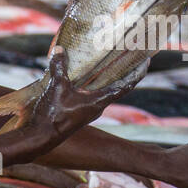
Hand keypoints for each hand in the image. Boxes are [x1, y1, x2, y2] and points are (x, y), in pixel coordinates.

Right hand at [27, 48, 143, 140]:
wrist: (41, 138)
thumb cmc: (53, 115)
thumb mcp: (56, 88)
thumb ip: (59, 67)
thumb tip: (60, 49)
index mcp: (99, 102)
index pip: (126, 86)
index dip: (137, 73)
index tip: (147, 61)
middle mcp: (98, 106)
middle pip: (118, 86)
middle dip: (125, 71)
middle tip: (131, 55)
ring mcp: (89, 109)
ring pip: (104, 90)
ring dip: (110, 77)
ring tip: (112, 61)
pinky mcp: (79, 111)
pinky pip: (92, 93)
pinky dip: (94, 82)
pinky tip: (86, 75)